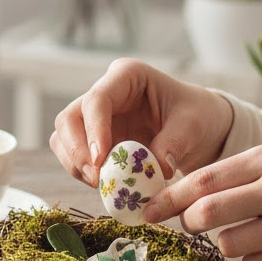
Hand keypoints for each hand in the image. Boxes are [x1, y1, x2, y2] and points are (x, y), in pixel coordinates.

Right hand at [49, 58, 234, 186]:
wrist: (198, 127)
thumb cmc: (196, 115)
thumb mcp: (194, 124)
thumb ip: (175, 142)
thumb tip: (156, 168)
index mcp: (126, 76)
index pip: (97, 100)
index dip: (94, 130)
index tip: (101, 161)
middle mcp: (105, 93)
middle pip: (69, 119)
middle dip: (76, 151)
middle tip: (96, 178)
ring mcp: (94, 117)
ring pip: (63, 138)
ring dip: (74, 163)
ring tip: (100, 184)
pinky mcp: (92, 139)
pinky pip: (72, 155)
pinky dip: (81, 172)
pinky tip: (102, 183)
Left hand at [142, 141, 261, 260]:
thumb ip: (234, 174)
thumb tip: (179, 197)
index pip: (203, 179)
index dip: (168, 198)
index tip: (147, 211)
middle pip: (206, 213)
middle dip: (189, 223)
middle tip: (193, 225)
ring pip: (227, 244)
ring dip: (225, 243)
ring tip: (249, 232)